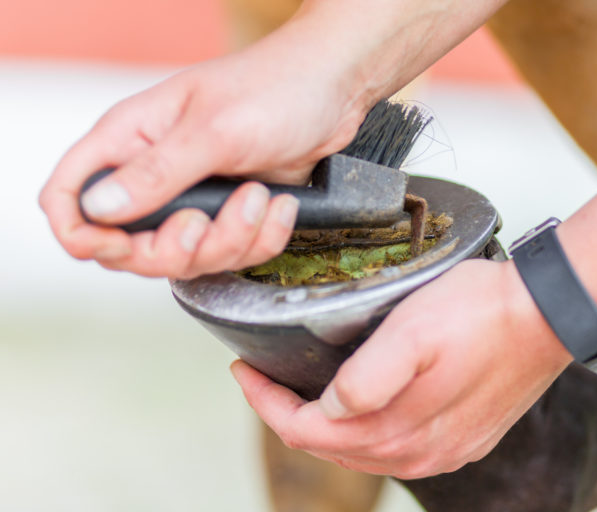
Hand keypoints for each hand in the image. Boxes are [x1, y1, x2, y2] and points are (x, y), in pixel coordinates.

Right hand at [38, 26, 367, 278]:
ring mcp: (195, 198)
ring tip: (257, 197)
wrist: (334, 90)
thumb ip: (157, 173)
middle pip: (130, 248)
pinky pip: (233, 253)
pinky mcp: (231, 214)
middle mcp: (156, 173)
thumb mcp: (214, 129)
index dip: (81, 231)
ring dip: (230, 240)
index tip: (118, 243)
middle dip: (173, 249)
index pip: (69, 195)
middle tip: (202, 223)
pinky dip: (261, 240)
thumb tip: (99, 209)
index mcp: (131, 140)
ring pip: (189, 258)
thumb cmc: (274, 87)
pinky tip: (279, 207)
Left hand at [231, 259, 571, 478]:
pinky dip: (364, 427)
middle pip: (329, 446)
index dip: (265, 403)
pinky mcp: (463, 437)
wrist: (548, 313)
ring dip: (324, 422)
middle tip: (268, 377)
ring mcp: (443, 449)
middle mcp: (417, 453)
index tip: (246, 370)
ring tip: (304, 388)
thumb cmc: (482, 313)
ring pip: (361, 450)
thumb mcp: (413, 333)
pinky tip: (360, 403)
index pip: (305, 432)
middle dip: (289, 414)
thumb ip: (365, 379)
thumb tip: (328, 408)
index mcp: (397, 432)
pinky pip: (396, 445)